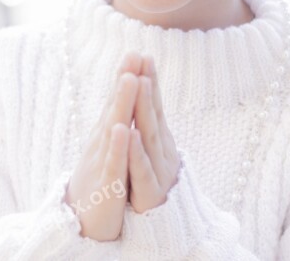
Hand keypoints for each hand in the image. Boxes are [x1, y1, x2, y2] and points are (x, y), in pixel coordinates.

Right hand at [64, 53, 142, 240]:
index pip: (117, 102)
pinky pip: (113, 164)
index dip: (126, 78)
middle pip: (114, 108)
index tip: (136, 52)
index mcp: (106, 136)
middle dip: (124, 81)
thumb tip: (121, 99)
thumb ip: (113, 124)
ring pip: (113, 130)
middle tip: (132, 54)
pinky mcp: (106, 186)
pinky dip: (117, 147)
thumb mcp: (107, 151)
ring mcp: (102, 163)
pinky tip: (122, 130)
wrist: (83, 223)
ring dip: (120, 104)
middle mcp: (101, 144)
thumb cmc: (98, 183)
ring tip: (129, 79)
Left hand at [128, 54, 180, 213]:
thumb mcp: (148, 157)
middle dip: (147, 86)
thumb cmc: (149, 189)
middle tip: (142, 59)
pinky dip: (135, 151)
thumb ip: (147, 129)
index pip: (152, 107)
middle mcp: (161, 154)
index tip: (142, 54)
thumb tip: (145, 100)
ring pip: (149, 137)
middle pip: (152, 115)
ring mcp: (157, 173)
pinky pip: (141, 171)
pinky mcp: (149, 196)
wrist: (160, 234)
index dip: (148, 81)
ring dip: (143, 108)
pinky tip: (128, 132)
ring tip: (138, 82)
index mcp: (158, 143)